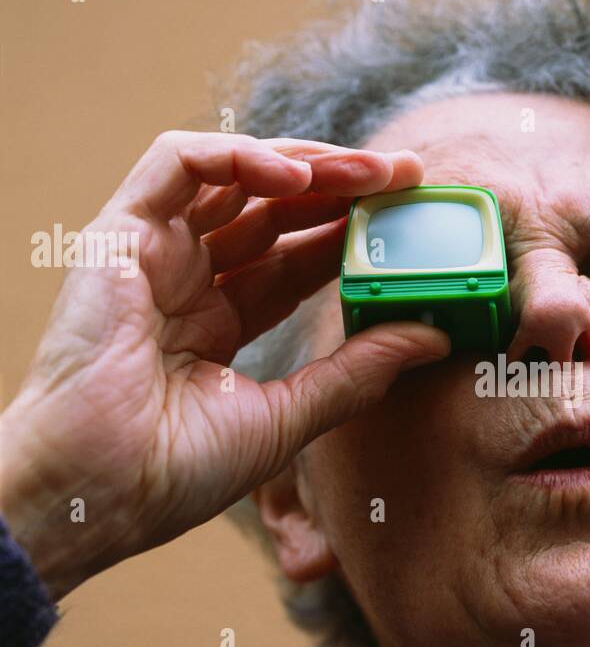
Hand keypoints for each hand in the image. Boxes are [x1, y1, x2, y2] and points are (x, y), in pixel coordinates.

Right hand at [0, 131, 449, 601]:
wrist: (100, 491)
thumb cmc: (175, 470)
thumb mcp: (288, 416)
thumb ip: (356, 373)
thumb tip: (433, 336)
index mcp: (218, 322)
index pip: (295, 258)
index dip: (350, 233)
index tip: (410, 220)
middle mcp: (187, 280)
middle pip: (273, 209)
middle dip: (342, 185)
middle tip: (406, 175)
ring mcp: (153, 254)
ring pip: (233, 175)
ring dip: (305, 162)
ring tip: (369, 171)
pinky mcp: (119, 233)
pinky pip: (176, 162)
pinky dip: (236, 155)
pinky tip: (296, 175)